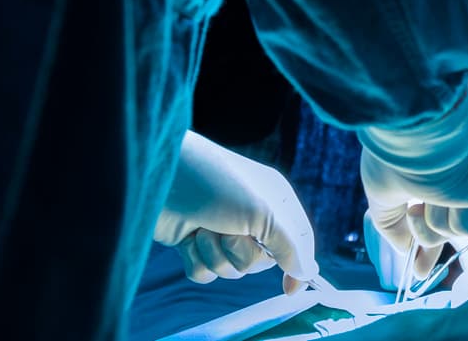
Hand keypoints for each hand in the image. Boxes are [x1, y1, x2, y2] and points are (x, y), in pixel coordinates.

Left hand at [154, 132, 317, 293]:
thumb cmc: (215, 184)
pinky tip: (187, 237)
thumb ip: (289, 245)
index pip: (298, 241)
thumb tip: (308, 273)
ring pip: (231, 270)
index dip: (297, 266)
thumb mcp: (261, 211)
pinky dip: (196, 259)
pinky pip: (205, 272)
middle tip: (229, 230)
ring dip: (215, 254)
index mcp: (274, 203)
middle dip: (241, 253)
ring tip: (203, 228)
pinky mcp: (195, 241)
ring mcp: (221, 230)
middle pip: (260, 263)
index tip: (288, 290)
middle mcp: (250, 217)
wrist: (159, 177)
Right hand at [360, 126, 467, 277]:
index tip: (417, 268)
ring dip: (434, 223)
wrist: (415, 142)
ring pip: (458, 231)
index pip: (436, 211)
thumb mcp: (383, 197)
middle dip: (430, 245)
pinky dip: (456, 220)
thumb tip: (407, 252)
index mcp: (439, 170)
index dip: (425, 241)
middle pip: (450, 227)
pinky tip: (450, 194)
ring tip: (426, 196)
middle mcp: (464, 172)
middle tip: (418, 256)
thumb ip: (396, 226)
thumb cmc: (395, 158)